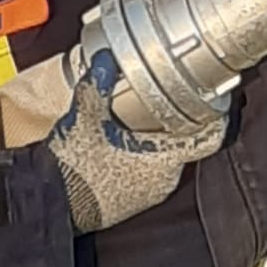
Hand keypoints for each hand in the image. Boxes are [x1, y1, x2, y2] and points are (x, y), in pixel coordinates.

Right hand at [46, 48, 225, 233]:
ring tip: (137, 119)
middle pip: (185, 143)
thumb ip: (98, 84)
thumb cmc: (72, 171)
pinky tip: (120, 145)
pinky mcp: (134, 203)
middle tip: (164, 97)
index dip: (216, 114)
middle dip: (177, 120)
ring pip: (165, 158)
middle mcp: (165, 180)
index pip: (210, 137)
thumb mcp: (84, 118)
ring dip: (156, 140)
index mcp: (165, 159)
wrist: (51, 208)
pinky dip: (141, 157)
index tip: (214, 97)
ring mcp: (151, 195)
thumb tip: (106, 58)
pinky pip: (148, 174)